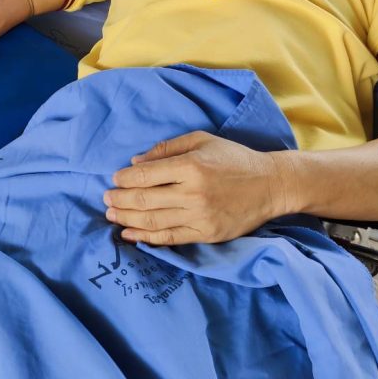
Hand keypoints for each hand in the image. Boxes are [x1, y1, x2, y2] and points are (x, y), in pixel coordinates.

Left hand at [104, 131, 288, 245]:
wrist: (271, 185)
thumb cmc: (234, 158)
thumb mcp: (201, 140)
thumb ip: (167, 149)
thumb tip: (135, 162)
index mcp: (191, 167)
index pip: (146, 175)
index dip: (124, 180)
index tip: (114, 180)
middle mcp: (193, 193)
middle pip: (145, 200)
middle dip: (120, 200)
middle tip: (106, 198)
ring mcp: (200, 217)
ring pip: (153, 221)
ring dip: (127, 219)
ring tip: (111, 215)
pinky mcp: (206, 234)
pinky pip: (169, 238)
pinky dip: (146, 238)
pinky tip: (130, 234)